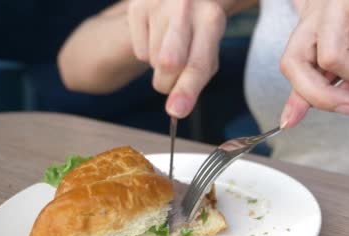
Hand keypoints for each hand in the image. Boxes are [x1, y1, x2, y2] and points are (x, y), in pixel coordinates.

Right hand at [128, 0, 226, 117]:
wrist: (191, 0)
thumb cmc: (201, 32)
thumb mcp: (209, 52)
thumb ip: (195, 81)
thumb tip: (175, 110)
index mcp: (211, 20)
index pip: (197, 63)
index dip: (187, 90)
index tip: (176, 111)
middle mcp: (184, 8)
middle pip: (168, 63)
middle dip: (169, 82)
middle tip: (175, 79)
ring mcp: (157, 5)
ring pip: (153, 61)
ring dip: (162, 67)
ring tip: (174, 46)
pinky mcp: (137, 7)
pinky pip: (139, 53)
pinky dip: (149, 54)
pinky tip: (160, 38)